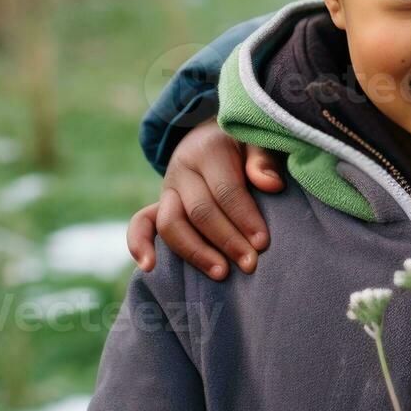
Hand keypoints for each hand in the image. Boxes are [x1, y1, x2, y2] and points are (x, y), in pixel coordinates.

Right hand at [125, 118, 283, 278]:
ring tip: (221, 273)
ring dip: (196, 252)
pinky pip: (141, 224)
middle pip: (200, 211)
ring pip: (171, 224)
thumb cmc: (245, 147)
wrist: (214, 138)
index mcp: (209, 150)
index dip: (244, 218)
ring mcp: (167, 189)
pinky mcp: (157, 205)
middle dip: (227, 240)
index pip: (226, 190)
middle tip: (250, 264)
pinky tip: (150, 268)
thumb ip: (264, 160)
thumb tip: (271, 184)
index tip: (262, 243)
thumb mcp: (258, 143)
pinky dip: (139, 245)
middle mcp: (183, 169)